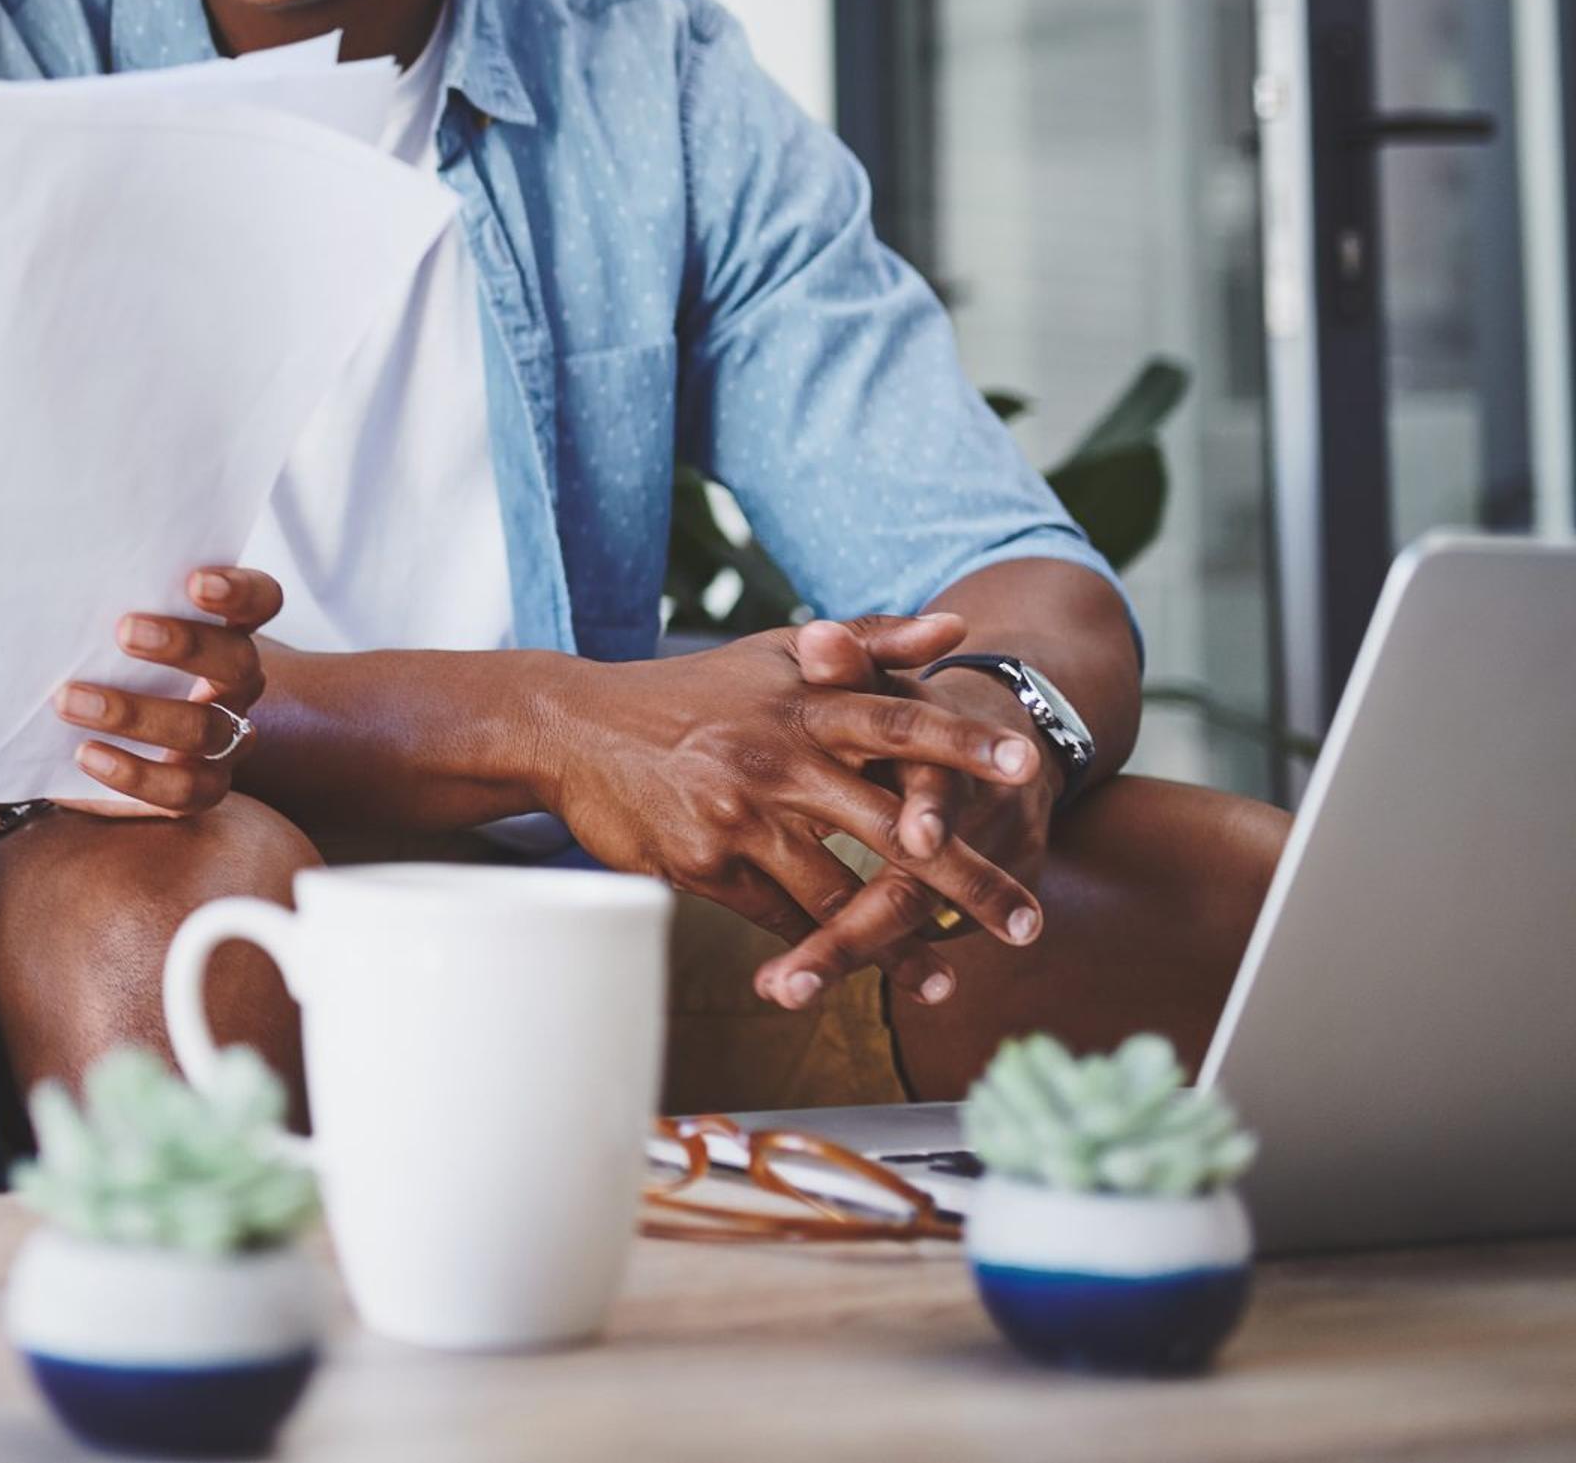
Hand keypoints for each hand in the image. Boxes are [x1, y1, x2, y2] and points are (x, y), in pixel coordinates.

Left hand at [53, 568, 275, 817]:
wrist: (81, 743)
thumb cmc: (99, 663)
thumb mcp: (103, 630)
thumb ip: (101, 606)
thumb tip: (53, 585)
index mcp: (225, 630)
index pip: (259, 600)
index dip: (240, 590)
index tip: (195, 582)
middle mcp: (236, 682)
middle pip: (238, 660)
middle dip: (185, 644)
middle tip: (124, 631)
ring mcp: (225, 738)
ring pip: (205, 728)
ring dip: (135, 712)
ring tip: (70, 699)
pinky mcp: (201, 788)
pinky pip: (183, 787)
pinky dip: (133, 772)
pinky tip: (85, 753)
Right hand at [525, 614, 1044, 999]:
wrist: (574, 728)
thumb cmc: (690, 693)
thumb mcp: (773, 654)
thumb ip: (869, 641)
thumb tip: (956, 625)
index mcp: (804, 703)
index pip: (899, 720)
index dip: (963, 742)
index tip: (1029, 764)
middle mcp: (778, 758)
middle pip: (892, 829)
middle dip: (968, 881)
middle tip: (1029, 924)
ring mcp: (742, 816)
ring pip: (841, 893)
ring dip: (902, 943)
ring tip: (952, 978)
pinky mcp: (707, 866)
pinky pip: (782, 919)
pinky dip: (825, 950)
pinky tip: (861, 973)